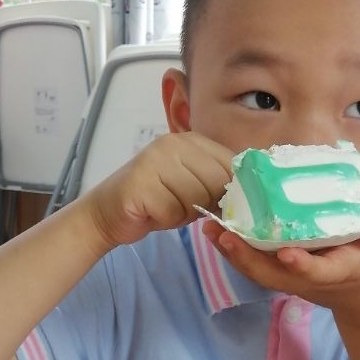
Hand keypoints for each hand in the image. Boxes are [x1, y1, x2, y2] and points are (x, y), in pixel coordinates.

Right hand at [83, 132, 234, 250]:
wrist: (107, 212)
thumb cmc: (157, 200)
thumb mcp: (193, 185)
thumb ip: (217, 181)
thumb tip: (252, 194)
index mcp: (191, 140)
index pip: (230, 163)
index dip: (233, 189)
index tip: (223, 204)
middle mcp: (173, 144)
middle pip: (216, 181)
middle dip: (208, 203)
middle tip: (187, 207)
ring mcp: (155, 160)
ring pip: (197, 197)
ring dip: (186, 213)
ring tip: (168, 207)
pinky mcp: (141, 183)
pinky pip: (174, 210)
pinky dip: (168, 219)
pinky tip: (154, 212)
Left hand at [204, 215, 359, 319]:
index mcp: (335, 271)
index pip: (316, 272)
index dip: (302, 265)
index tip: (286, 254)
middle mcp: (307, 277)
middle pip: (272, 274)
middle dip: (247, 258)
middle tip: (224, 235)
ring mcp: (290, 276)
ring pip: (256, 269)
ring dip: (232, 252)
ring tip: (210, 227)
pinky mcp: (279, 270)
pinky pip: (252, 262)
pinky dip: (232, 248)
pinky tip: (214, 228)